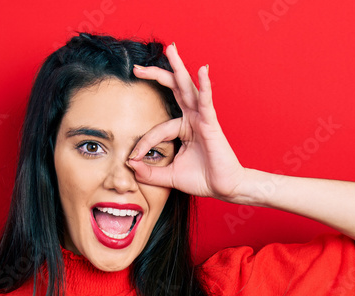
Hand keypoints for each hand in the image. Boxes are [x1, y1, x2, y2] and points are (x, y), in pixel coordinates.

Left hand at [128, 43, 246, 201]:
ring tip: (171, 49)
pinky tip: (203, 70)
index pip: (157, 129)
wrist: (224, 188)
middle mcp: (192, 118)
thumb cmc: (202, 179)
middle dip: (155, 76)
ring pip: (188, 88)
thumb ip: (149, 172)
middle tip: (137, 67)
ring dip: (178, 67)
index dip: (143, 143)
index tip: (133, 159)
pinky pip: (206, 101)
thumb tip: (130, 165)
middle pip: (173, 90)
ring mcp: (202, 118)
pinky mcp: (211, 123)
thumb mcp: (169, 176)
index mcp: (183, 128)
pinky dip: (205, 85)